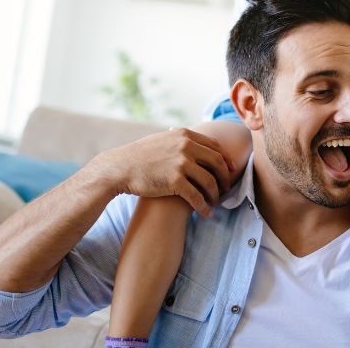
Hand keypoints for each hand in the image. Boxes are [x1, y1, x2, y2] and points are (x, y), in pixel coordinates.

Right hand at [88, 128, 236, 216]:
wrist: (119, 168)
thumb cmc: (139, 156)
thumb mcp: (163, 140)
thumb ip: (181, 140)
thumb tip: (195, 142)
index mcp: (185, 135)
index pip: (215, 146)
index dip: (225, 160)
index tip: (230, 170)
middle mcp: (186, 146)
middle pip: (217, 162)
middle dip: (225, 177)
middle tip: (226, 188)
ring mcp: (181, 163)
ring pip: (209, 181)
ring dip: (216, 194)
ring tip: (216, 202)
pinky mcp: (175, 180)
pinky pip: (197, 196)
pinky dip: (204, 206)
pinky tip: (206, 213)